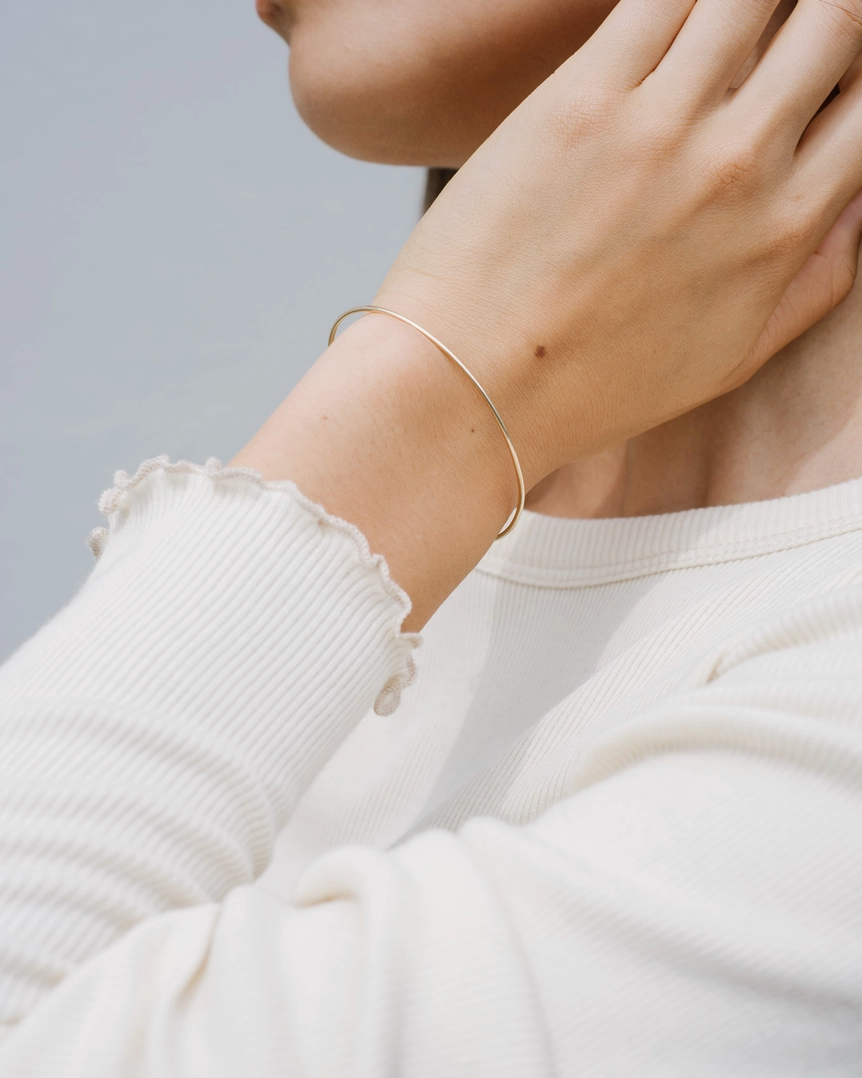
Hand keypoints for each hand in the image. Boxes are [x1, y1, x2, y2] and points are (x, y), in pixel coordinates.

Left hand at [375, 0, 861, 484]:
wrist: (475, 388)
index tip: (822, 72)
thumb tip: (859, 210)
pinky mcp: (581, 99)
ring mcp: (661, 126)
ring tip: (725, 15)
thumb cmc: (592, 386)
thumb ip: (813, 283)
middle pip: (832, 23)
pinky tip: (674, 9)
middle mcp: (740, 166)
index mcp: (783, 230)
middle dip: (822, 12)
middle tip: (782, 25)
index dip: (852, 73)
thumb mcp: (729, 360)